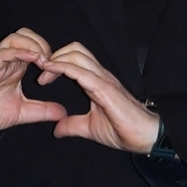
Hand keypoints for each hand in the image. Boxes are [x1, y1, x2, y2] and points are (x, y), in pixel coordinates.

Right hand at [0, 28, 66, 148]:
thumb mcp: (22, 113)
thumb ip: (42, 110)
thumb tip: (63, 114)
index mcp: (14, 68)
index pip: (33, 46)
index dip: (48, 52)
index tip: (58, 68)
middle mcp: (5, 61)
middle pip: (24, 35)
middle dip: (41, 43)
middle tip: (51, 62)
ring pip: (14, 39)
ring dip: (33, 46)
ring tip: (43, 61)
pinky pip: (3, 53)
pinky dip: (20, 52)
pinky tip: (33, 60)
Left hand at [38, 42, 159, 152]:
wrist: (145, 137)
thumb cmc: (123, 131)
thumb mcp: (90, 128)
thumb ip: (73, 125)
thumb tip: (57, 130)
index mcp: (96, 82)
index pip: (74, 59)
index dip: (56, 62)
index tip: (42, 76)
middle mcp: (100, 75)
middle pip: (75, 49)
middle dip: (54, 56)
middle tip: (41, 72)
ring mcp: (103, 79)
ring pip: (77, 54)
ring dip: (56, 59)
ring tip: (43, 71)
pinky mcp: (105, 88)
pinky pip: (81, 71)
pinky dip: (63, 67)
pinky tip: (50, 71)